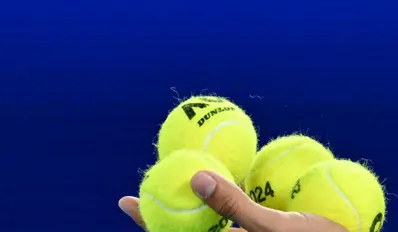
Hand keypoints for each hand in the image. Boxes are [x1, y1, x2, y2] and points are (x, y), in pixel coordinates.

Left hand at [118, 169, 348, 231]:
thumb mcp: (274, 230)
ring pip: (207, 217)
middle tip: (140, 185)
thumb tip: (196, 178)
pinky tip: (215, 171)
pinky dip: (220, 190)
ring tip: (174, 173)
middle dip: (165, 204)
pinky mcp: (262, 226)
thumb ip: (234, 206)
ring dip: (192, 196)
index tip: (123, 199)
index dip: (148, 219)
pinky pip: (232, 207)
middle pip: (187, 225)